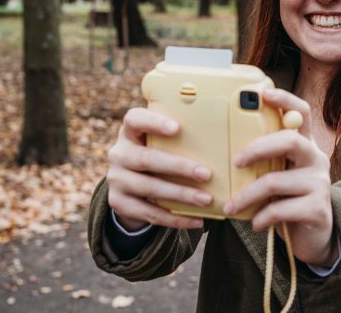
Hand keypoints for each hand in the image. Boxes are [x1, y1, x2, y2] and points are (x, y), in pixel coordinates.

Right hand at [105, 107, 213, 231]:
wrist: (130, 187)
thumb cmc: (157, 155)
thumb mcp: (159, 143)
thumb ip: (179, 137)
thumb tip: (223, 135)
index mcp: (129, 132)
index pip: (134, 119)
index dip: (153, 122)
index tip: (177, 128)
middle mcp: (118, 154)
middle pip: (146, 159)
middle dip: (179, 167)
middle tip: (206, 174)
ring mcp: (116, 180)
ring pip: (149, 188)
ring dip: (180, 195)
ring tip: (206, 199)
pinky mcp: (118, 203)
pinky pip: (149, 213)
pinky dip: (175, 218)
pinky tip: (196, 220)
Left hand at [222, 89, 337, 266]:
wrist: (315, 237)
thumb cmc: (289, 200)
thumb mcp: (280, 174)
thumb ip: (266, 160)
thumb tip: (225, 148)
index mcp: (306, 146)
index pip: (302, 113)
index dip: (285, 100)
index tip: (264, 94)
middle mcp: (316, 159)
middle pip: (290, 141)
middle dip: (258, 148)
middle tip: (235, 161)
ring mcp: (319, 184)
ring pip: (275, 181)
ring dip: (247, 195)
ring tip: (231, 207)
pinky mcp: (317, 209)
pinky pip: (280, 209)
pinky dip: (261, 217)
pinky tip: (255, 223)